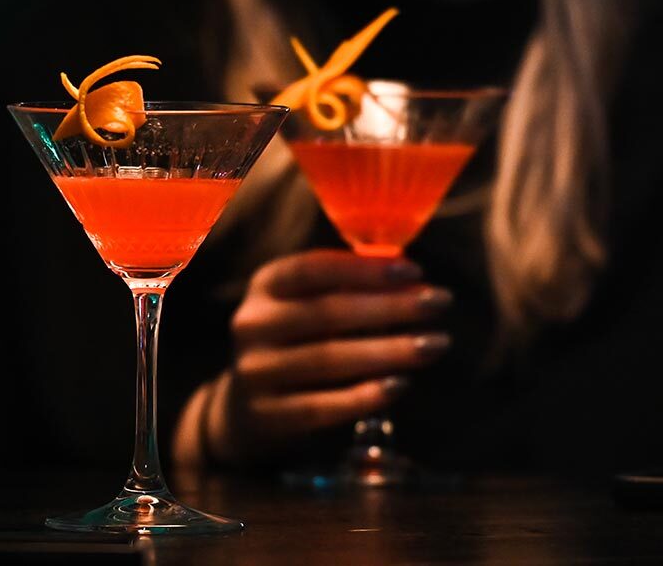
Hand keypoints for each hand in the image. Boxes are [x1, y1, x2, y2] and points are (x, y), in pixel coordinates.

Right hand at [201, 249, 451, 465]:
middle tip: (440, 303)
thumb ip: (347, 287)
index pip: (312, 269)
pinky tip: (400, 385)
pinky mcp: (266, 415)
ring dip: (388, 350)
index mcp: (264, 286)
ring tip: (435, 343)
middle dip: (390, 307)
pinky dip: (363, 396)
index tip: (414, 271)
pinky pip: (321, 407)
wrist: (245, 407)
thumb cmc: (295, 341)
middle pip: (326, 312)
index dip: (364, 269)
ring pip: (328, 359)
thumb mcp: (305, 304)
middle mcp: (252, 325)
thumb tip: (412, 279)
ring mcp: (255, 371)